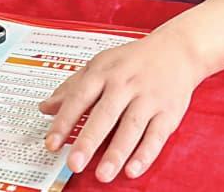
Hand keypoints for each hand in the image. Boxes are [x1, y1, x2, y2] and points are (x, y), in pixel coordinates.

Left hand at [42, 31, 203, 182]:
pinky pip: (156, 135)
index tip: (51, 143)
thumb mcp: (101, 65)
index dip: (64, 121)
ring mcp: (149, 98)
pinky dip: (145, 153)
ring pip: (131, 127)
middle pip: (105, 114)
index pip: (80, 97)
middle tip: (74, 163)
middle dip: (89, 140)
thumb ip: (73, 87)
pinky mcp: (168, 111)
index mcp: (105, 72)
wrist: (177, 49)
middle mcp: (126, 84)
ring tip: (102, 174)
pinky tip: (133, 170)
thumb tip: (45, 107)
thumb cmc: (134, 60)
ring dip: (117, 152)